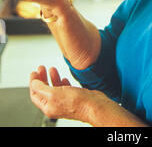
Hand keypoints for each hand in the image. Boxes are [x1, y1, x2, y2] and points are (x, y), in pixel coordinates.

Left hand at [30, 66, 148, 126]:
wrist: (95, 105)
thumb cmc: (77, 102)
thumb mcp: (54, 93)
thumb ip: (42, 88)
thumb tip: (33, 83)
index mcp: (48, 106)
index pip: (35, 94)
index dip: (33, 82)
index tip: (34, 72)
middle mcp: (55, 105)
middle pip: (44, 90)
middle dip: (42, 78)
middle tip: (42, 68)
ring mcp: (64, 101)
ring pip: (54, 88)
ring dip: (52, 77)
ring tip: (52, 69)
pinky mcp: (73, 97)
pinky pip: (64, 89)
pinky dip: (61, 81)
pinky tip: (63, 77)